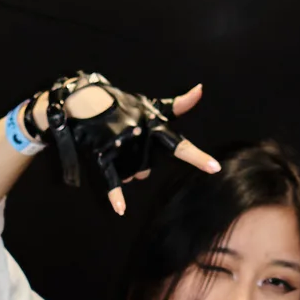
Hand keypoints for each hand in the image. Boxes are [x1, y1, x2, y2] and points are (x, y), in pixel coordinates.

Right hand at [24, 76, 218, 216]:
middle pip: (147, 169)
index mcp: (155, 124)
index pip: (179, 144)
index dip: (197, 157)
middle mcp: (141, 134)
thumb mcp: (150, 104)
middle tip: (127, 144)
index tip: (214, 168)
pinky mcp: (103, 154)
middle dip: (138, 163)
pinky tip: (120, 209)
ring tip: (114, 150)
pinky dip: (115, 195)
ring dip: (124, 170)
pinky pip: (112, 180)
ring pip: (131, 176)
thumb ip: (178, 105)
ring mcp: (121, 145)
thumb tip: (200, 90)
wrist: (85, 101)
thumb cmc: (122, 105)